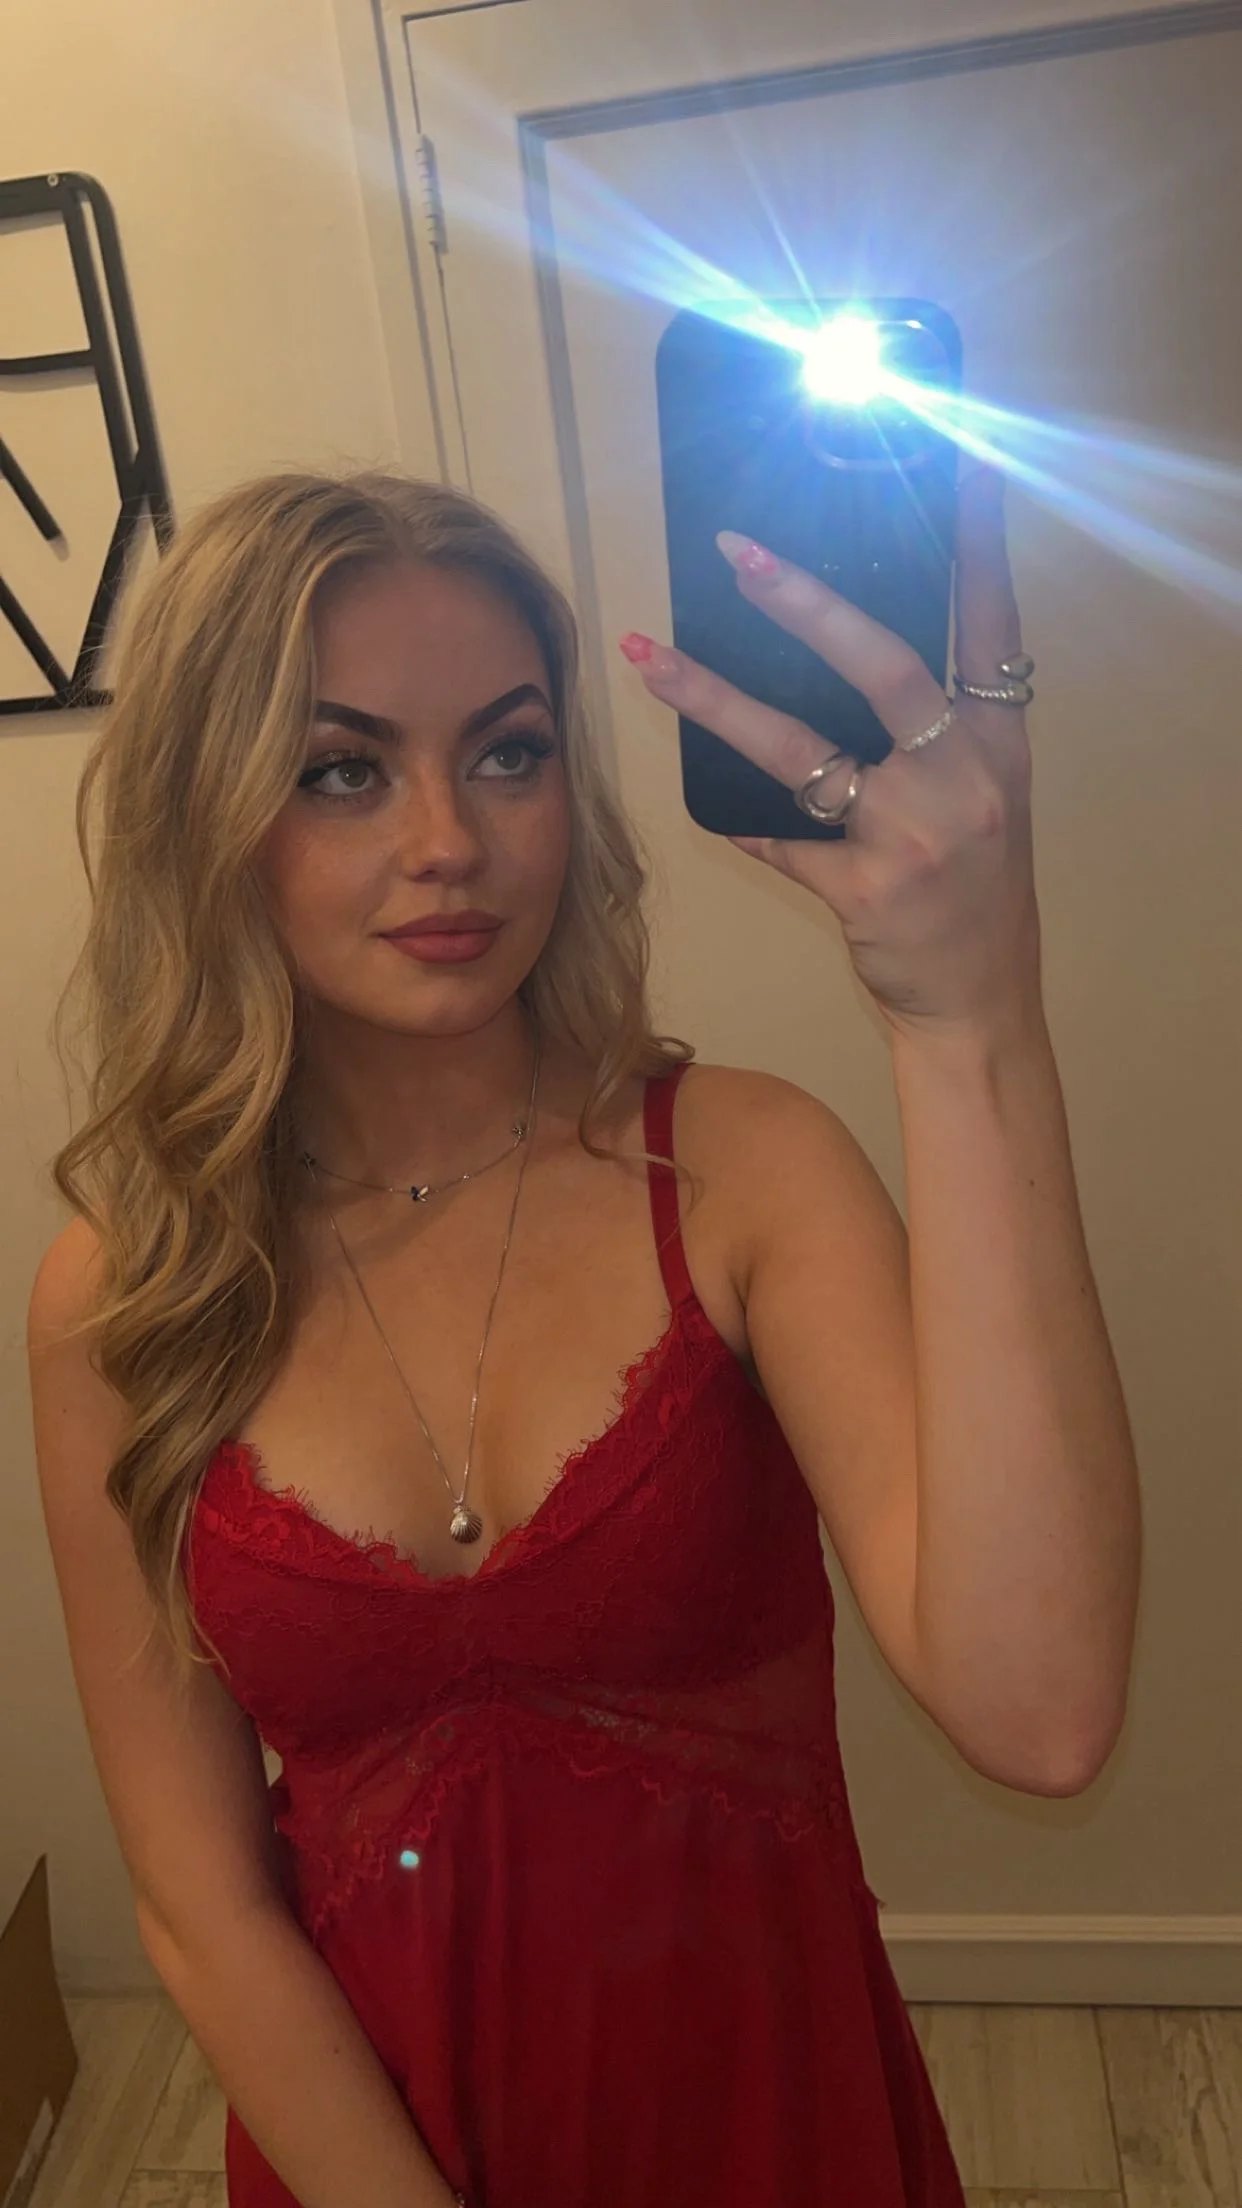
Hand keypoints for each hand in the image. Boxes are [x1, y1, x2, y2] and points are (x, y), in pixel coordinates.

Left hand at [619, 467, 1043, 1041]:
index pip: (990, 627)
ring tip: (648, 657)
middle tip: (736, 551)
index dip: (979, 547)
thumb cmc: (973, 892)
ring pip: (802, 751)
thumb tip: (846, 651)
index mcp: (998, 744)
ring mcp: (915, 835)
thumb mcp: (983, 798)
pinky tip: (718, 814)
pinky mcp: (866, 890)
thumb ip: (940, 732)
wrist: (980, 1003)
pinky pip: (781, 838)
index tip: (964, 470)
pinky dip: (747, 825)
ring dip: (716, 699)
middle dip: (805, 604)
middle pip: (884, 667)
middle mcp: (963, 778)